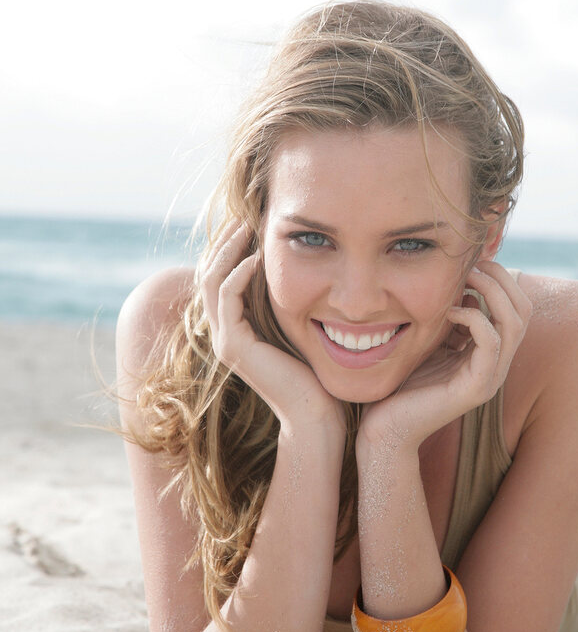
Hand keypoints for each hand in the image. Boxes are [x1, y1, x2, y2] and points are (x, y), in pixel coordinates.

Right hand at [200, 221, 343, 431]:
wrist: (315, 414)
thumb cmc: (315, 375)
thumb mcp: (299, 329)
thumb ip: (288, 305)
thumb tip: (300, 272)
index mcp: (234, 331)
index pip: (219, 281)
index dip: (228, 251)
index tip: (248, 225)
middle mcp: (223, 335)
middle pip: (208, 276)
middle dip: (223, 244)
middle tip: (242, 217)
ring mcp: (224, 342)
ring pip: (211, 283)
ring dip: (227, 251)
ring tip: (246, 226)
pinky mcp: (233, 347)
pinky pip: (227, 299)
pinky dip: (238, 274)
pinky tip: (257, 257)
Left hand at [357, 261, 531, 449]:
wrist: (387, 427)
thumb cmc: (403, 383)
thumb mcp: (433, 341)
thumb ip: (451, 318)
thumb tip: (463, 284)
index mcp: (490, 353)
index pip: (517, 307)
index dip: (500, 278)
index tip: (472, 261)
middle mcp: (497, 365)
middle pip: (523, 310)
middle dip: (501, 279)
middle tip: (472, 264)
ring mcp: (490, 378)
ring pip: (514, 323)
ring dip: (492, 291)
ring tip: (466, 278)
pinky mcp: (477, 388)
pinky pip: (491, 342)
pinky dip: (474, 317)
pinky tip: (448, 310)